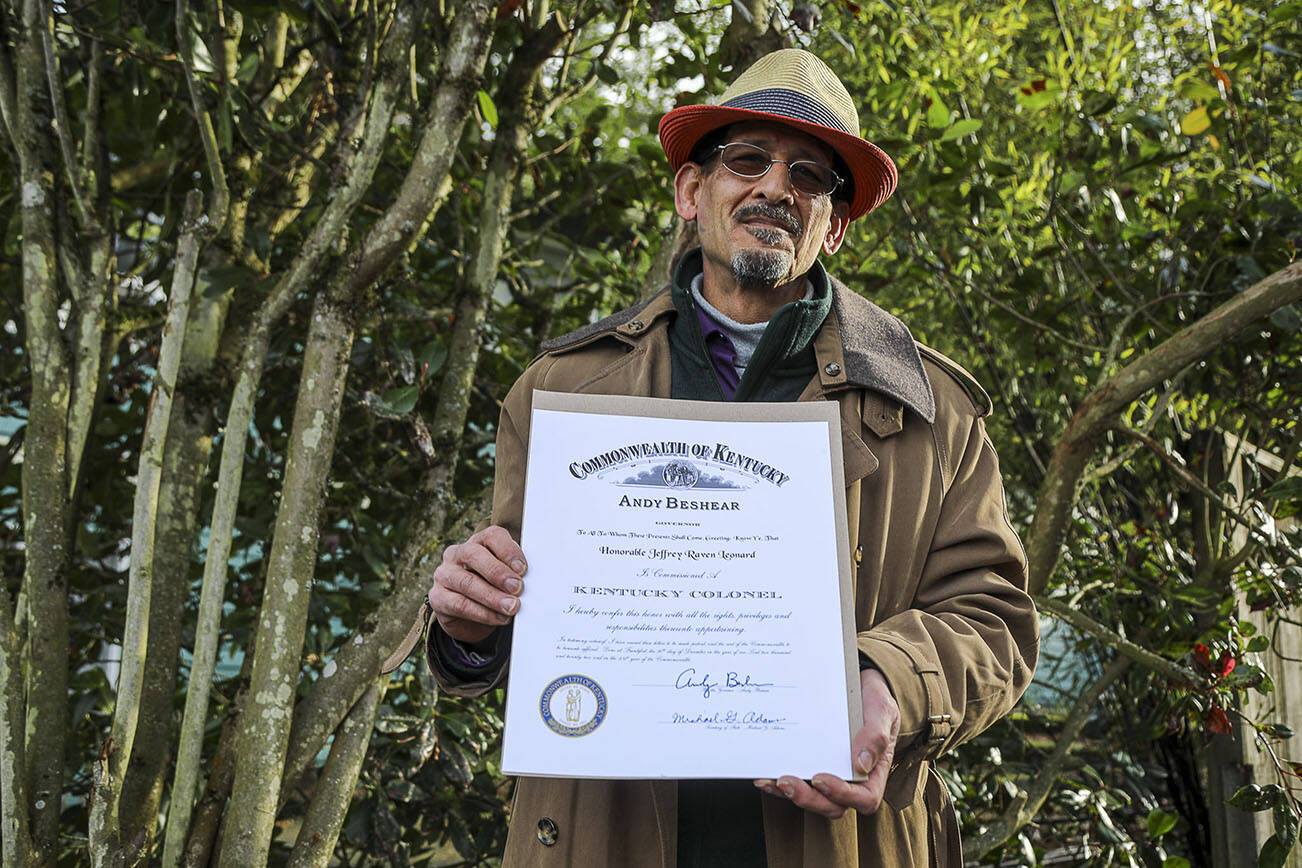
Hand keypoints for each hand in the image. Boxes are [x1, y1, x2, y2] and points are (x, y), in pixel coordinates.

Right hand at [427, 525, 526, 643]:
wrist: (471, 615)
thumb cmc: (493, 588)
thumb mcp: (505, 577)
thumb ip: (515, 574)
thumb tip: (534, 582)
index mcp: (478, 542)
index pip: (491, 536)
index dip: (508, 550)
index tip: (523, 569)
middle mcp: (457, 554)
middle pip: (474, 555)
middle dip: (498, 573)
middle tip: (518, 588)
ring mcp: (444, 574)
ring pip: (466, 582)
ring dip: (492, 596)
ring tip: (511, 607)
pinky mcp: (437, 597)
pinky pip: (460, 605)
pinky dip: (482, 613)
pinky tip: (499, 618)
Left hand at [753, 668, 899, 817]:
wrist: (858, 685)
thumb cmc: (873, 702)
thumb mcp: (881, 711)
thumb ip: (875, 735)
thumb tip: (861, 764)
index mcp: (873, 773)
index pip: (863, 798)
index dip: (842, 795)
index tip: (820, 779)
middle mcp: (850, 780)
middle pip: (832, 805)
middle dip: (808, 798)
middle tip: (787, 782)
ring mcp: (829, 775)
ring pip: (810, 797)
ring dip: (789, 794)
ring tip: (770, 781)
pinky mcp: (810, 766)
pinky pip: (797, 780)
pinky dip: (778, 781)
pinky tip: (764, 775)